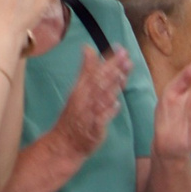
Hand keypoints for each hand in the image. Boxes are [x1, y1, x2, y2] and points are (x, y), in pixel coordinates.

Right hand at [49, 47, 128, 163]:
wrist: (64, 143)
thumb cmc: (75, 116)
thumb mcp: (78, 90)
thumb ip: (87, 70)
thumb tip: (88, 48)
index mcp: (81, 88)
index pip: (95, 70)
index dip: (109, 60)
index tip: (121, 49)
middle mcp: (84, 98)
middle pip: (99, 80)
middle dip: (113, 68)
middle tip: (126, 56)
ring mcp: (88, 113)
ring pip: (100, 97)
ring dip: (111, 85)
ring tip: (122, 75)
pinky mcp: (93, 129)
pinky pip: (100, 119)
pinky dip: (108, 111)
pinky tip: (116, 104)